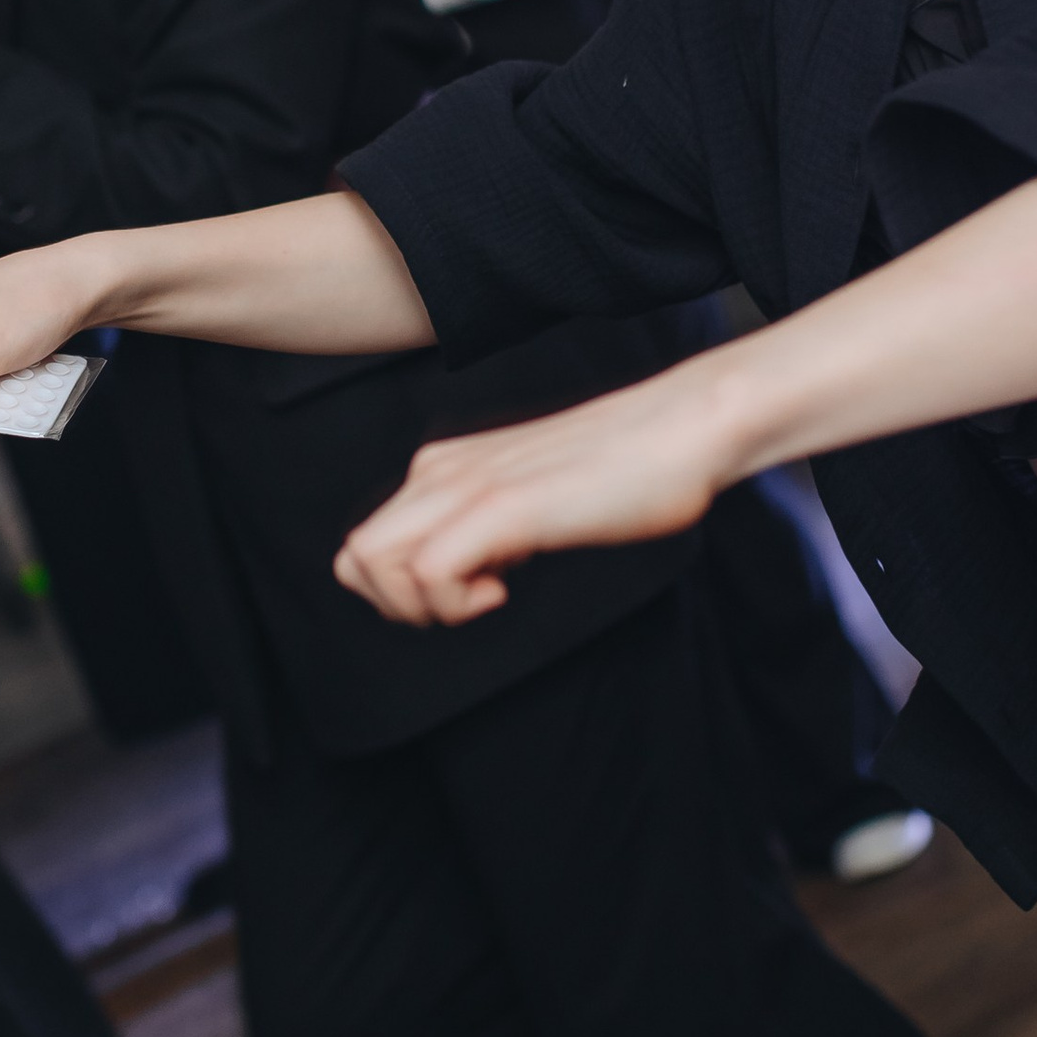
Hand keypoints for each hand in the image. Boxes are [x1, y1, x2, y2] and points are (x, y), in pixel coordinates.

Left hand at [334, 365, 744, 626]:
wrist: (683, 429)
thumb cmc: (628, 471)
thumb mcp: (535, 504)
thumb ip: (494, 529)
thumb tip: (479, 571)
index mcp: (444, 468)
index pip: (368, 545)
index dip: (402, 591)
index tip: (467, 590)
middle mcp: (440, 470)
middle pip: (354, 558)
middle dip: (399, 607)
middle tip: (468, 604)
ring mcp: (466, 485)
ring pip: (372, 562)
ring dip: (423, 607)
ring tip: (488, 594)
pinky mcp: (501, 505)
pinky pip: (428, 573)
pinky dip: (457, 602)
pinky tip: (506, 587)